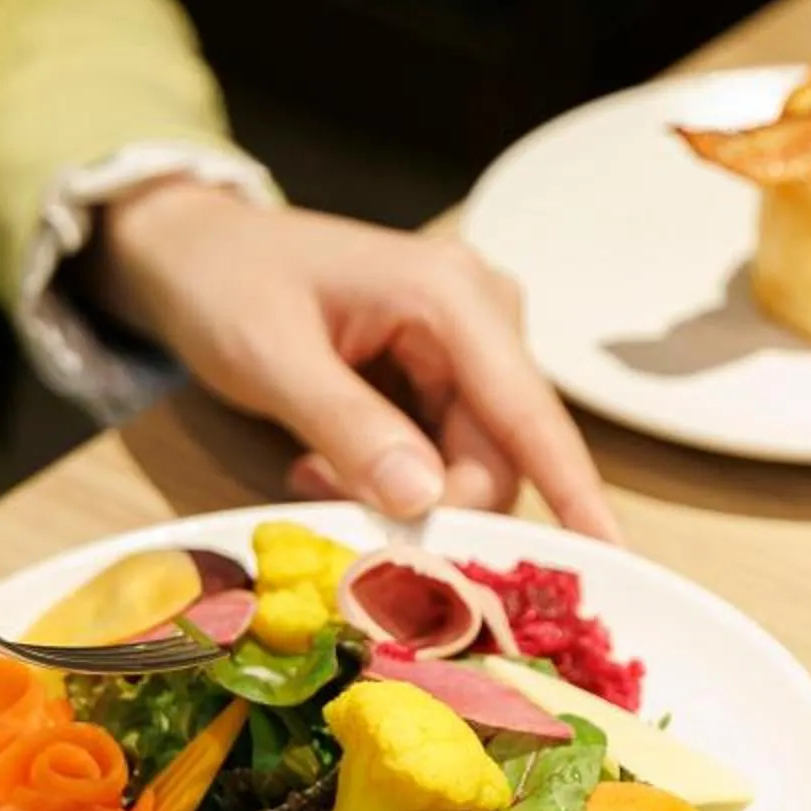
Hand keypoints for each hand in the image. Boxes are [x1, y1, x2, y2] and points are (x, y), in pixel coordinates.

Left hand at [91, 184, 619, 540]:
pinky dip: (395, 477)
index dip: (576, 494)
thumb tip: (424, 501)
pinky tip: (327, 458)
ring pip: (473, 463)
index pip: (530, 414)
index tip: (612, 562)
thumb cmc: (225, 285)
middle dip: (433, 505)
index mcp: (452, 296)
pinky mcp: (447, 373)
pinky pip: (447, 453)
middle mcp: (483, 315)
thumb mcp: (270, 356)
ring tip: (315, 468)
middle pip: (500, 454)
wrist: (197, 248)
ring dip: (404, 494)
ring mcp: (470, 346)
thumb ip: (348, 426)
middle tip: (334, 505)